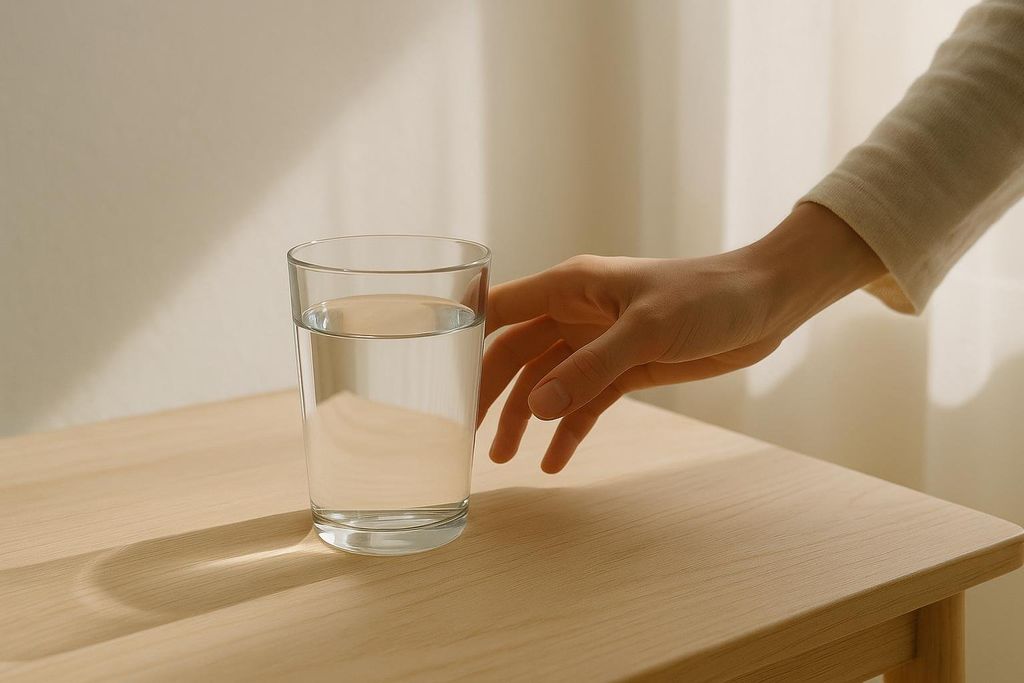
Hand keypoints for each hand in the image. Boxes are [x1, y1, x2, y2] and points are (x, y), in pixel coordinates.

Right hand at [478, 203, 884, 472]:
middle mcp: (575, 313)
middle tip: (468, 437)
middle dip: (491, 394)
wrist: (764, 305)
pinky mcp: (623, 369)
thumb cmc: (707, 298)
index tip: (436, 379)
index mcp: (569, 286)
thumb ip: (590, 369)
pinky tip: (555, 462)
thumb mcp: (646, 330)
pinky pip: (583, 402)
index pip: (500, 312)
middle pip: (515, 354)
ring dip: (525, 419)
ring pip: (545, 383)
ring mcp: (597, 342)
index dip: (466, 341)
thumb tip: (537, 409)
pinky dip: (568, 430)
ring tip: (506, 460)